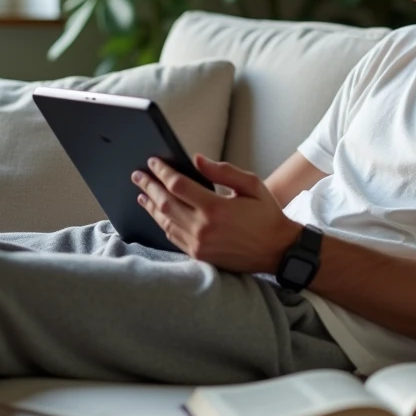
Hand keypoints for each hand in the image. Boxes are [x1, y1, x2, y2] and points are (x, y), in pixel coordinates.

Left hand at [132, 155, 301, 273]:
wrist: (277, 250)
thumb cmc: (266, 215)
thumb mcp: (251, 185)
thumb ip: (223, 171)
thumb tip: (197, 160)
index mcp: (215, 208)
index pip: (177, 185)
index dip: (162, 172)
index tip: (153, 162)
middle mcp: (203, 228)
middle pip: (165, 203)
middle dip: (149, 186)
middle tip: (138, 175)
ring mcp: (199, 244)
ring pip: (165, 221)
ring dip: (151, 206)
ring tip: (142, 193)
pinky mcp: (199, 255)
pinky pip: (173, 237)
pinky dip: (162, 223)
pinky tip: (157, 214)